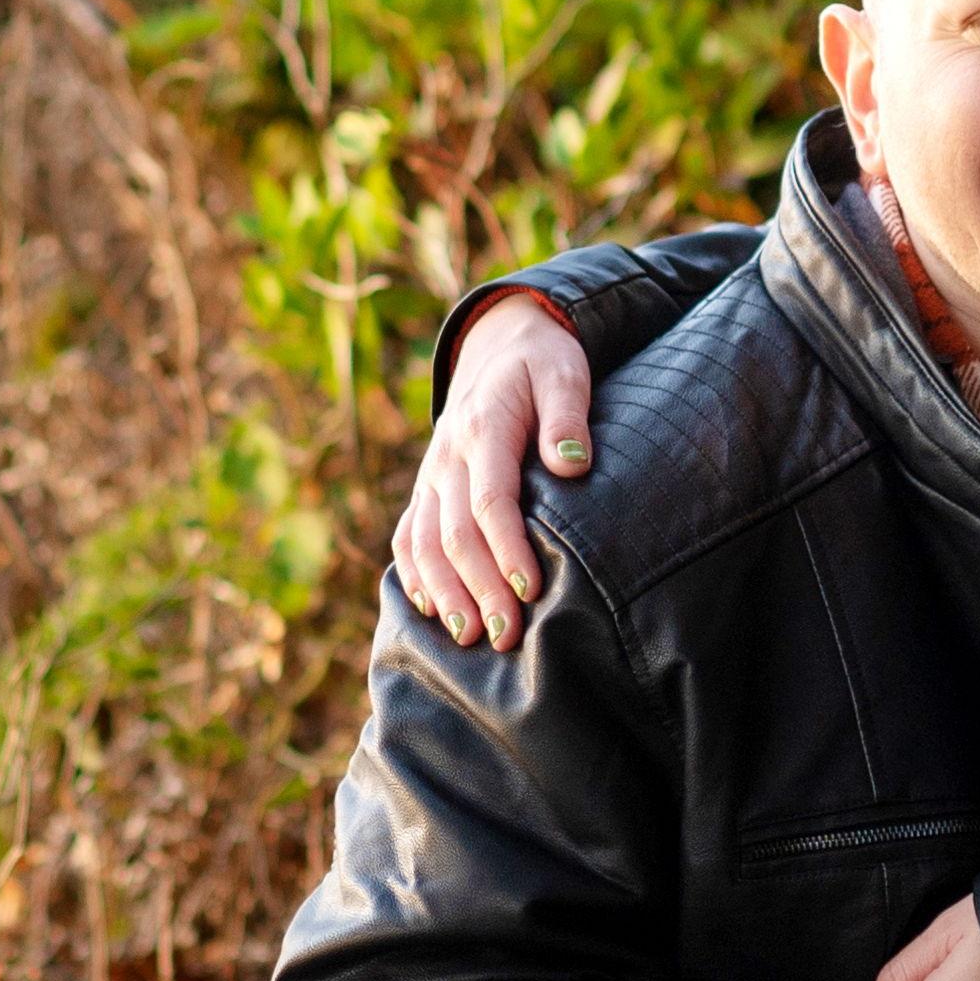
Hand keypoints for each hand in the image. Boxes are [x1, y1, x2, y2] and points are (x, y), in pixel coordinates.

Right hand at [394, 295, 595, 647]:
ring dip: (445, 594)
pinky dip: (414, 575)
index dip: (507, 548)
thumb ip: (567, 416)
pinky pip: (407, 536)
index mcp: (484, 428)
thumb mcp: (564, 372)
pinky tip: (432, 611)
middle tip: (507, 635)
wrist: (498, 344)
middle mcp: (448, 457)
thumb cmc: (542, 364)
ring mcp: (431, 475)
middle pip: (454, 534)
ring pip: (423, 542)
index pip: (490, 500)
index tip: (531, 590)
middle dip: (479, 588)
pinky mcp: (426, 488)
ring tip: (470, 636)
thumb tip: (572, 466)